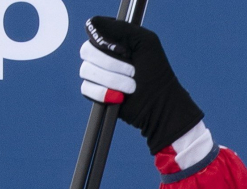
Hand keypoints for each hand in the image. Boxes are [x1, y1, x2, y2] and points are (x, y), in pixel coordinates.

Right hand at [80, 17, 202, 153]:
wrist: (160, 104)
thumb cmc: (157, 72)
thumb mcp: (145, 42)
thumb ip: (120, 28)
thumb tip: (91, 26)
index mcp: (112, 40)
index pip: (93, 30)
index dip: (106, 42)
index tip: (125, 51)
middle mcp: (102, 54)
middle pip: (87, 51)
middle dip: (112, 64)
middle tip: (133, 72)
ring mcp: (97, 73)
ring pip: (86, 70)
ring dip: (113, 80)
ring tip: (131, 87)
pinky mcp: (95, 92)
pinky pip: (86, 88)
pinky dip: (104, 93)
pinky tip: (119, 97)